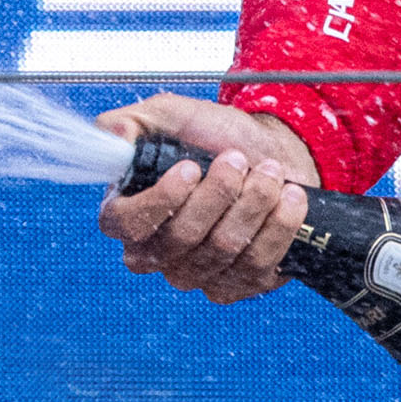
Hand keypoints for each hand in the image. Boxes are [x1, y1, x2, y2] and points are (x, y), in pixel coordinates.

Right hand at [91, 93, 320, 304]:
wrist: (270, 152)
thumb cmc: (217, 137)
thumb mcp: (171, 116)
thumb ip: (134, 122)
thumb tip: (113, 134)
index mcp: (130, 213)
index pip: (127, 226)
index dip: (159, 201)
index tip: (189, 169)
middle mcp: (158, 252)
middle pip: (182, 238)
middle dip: (218, 191)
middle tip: (237, 159)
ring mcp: (198, 274)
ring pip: (223, 248)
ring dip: (253, 201)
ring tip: (268, 171)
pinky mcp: (238, 285)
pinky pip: (257, 263)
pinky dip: (279, 225)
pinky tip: (288, 198)